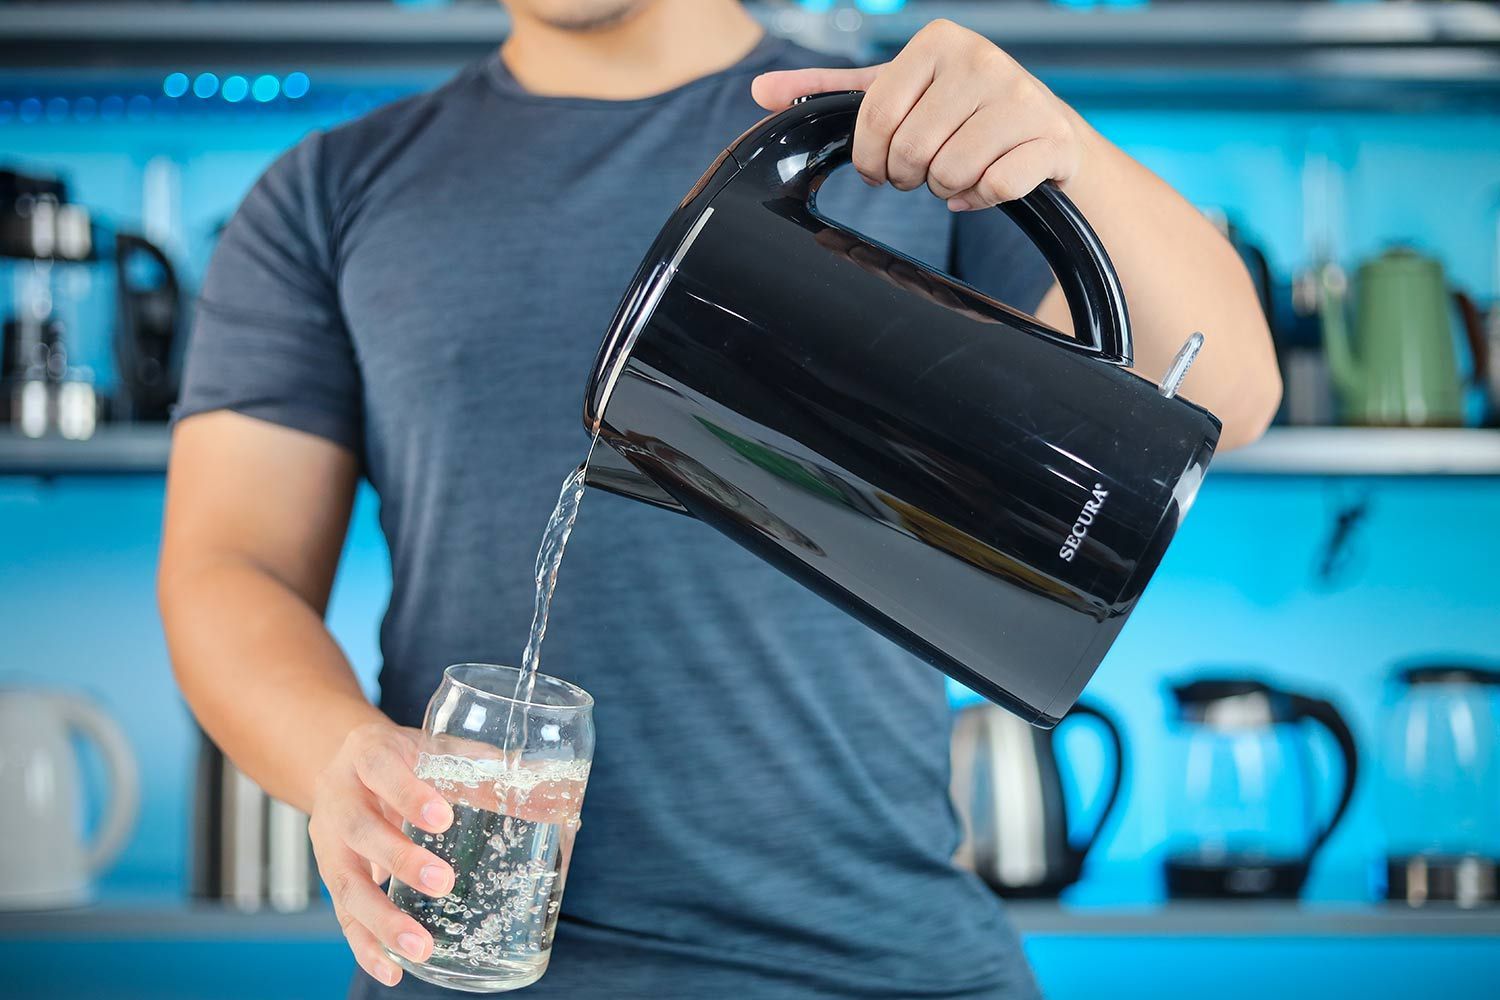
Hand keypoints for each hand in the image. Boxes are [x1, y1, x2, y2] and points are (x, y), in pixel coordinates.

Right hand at [309, 721, 455, 987]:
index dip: (408, 794)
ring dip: (383, 919)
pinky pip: (344, 914)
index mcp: (366, 755)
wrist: (343, 762)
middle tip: (443, 883)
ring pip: (347, 883)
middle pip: (362, 831)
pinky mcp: (333, 875)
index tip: (443, 817)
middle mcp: (341, 799)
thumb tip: (544, 777)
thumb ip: (479, 762)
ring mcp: (330, 841)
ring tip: (420, 947)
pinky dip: (365, 946)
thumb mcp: (431, 746)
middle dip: (401, 860)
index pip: (381, 769)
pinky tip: (392, 970)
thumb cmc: (402, 757)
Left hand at [752, 19, 1092, 210]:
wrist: (1048, 132)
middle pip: (911, 150)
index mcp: (938, 41)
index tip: (881, 165)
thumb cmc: (960, 110)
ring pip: (950, 173)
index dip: (871, 157)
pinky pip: (994, 188)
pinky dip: (983, 199)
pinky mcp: (1052, 138)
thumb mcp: (897, 92)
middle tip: (923, 171)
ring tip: (957, 173)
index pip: (875, 117)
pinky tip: (990, 183)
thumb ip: (830, 91)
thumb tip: (760, 91)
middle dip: (908, 176)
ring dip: (946, 189)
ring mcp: (1022, 97)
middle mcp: (982, 58)